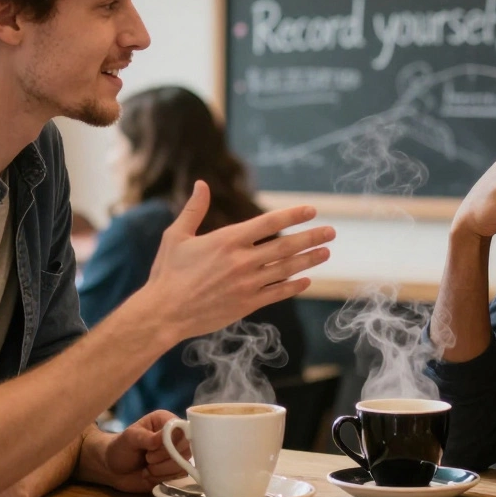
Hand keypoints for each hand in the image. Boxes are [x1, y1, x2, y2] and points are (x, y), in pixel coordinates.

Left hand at [80, 410, 192, 493]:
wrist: (113, 470)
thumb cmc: (120, 448)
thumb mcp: (130, 438)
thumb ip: (147, 437)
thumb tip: (166, 436)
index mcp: (166, 421)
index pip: (182, 430)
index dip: (171, 443)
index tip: (151, 450)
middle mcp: (175, 436)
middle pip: (185, 449)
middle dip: (164, 458)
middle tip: (147, 458)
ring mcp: (177, 454)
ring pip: (182, 464)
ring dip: (161, 470)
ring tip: (147, 467)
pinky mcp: (175, 470)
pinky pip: (179, 475)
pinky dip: (162, 478)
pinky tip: (150, 474)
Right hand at [137, 181, 334, 340]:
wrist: (164, 313)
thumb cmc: (167, 273)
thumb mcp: (176, 236)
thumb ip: (193, 209)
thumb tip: (201, 183)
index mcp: (227, 240)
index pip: (269, 222)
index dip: (293, 215)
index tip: (311, 211)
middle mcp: (241, 261)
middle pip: (285, 246)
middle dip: (311, 237)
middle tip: (331, 231)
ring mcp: (246, 284)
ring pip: (286, 269)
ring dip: (308, 260)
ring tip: (325, 252)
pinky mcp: (246, 304)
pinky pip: (277, 293)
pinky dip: (293, 286)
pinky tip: (306, 280)